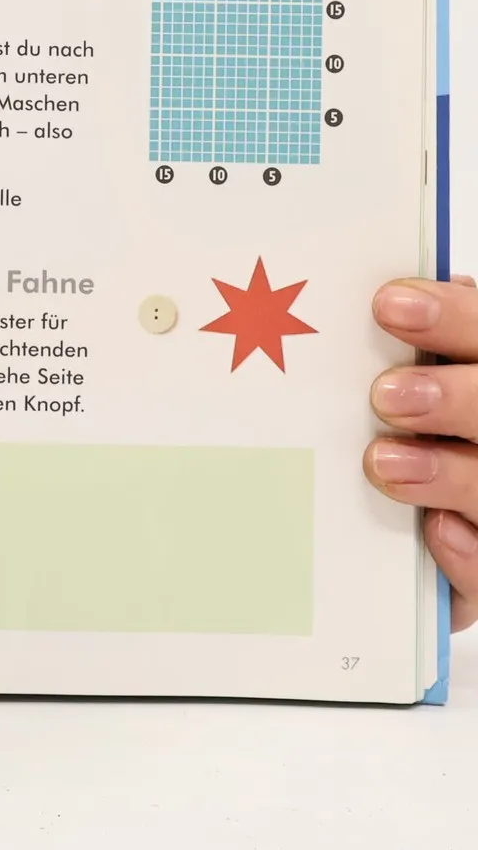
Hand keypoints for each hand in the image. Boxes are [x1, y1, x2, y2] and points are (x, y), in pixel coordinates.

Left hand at [364, 274, 477, 630]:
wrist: (439, 513)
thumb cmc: (416, 427)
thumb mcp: (413, 376)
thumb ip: (416, 345)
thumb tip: (387, 298)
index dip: (450, 316)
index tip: (388, 306)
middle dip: (451, 398)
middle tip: (386, 396)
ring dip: (446, 474)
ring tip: (384, 463)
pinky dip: (465, 551)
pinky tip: (436, 531)